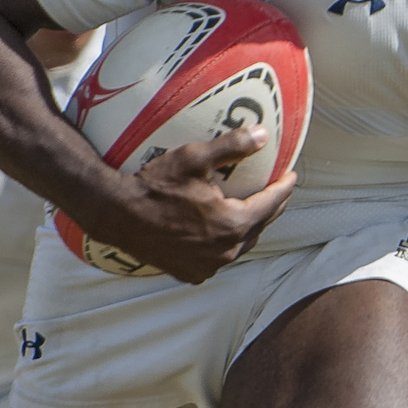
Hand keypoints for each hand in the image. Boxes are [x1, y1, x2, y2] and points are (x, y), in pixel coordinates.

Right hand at [95, 127, 297, 283]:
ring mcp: (208, 266)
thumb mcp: (194, 158)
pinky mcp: (190, 273)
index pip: (271, 204)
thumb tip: (263, 135)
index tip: (290, 176)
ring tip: (251, 211)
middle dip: (270, 208)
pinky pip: (217, 258)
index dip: (283, 188)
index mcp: (233, 224)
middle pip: (259, 227)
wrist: (117, 214)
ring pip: (240, 245)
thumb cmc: (155, 185)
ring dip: (248, 228)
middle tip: (274, 191)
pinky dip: (224, 245)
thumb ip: (232, 146)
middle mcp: (225, 251)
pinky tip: (221, 233)